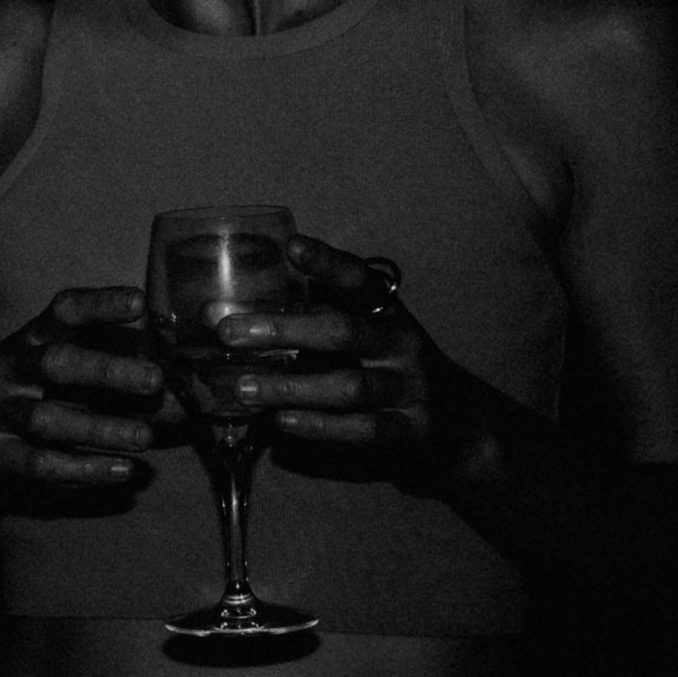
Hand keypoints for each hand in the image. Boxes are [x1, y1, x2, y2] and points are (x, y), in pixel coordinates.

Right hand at [0, 285, 165, 501]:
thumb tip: (186, 395)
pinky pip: (39, 464)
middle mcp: (9, 370)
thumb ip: (111, 375)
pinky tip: (122, 471)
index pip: (63, 313)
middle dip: (106, 371)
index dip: (99, 305)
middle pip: (55, 364)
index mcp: (29, 340)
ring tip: (146, 438)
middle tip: (155, 380)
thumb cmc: (22, 393)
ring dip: (100, 428)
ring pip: (48, 420)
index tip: (139, 302)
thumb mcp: (50, 368)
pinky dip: (84, 469)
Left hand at [196, 235, 471, 491]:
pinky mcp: (411, 430)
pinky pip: (363, 429)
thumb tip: (221, 316)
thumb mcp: (361, 333)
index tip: (292, 246)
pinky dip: (320, 426)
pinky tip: (283, 422)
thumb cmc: (385, 368)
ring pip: (350, 386)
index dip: (327, 262)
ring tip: (245, 388)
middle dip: (284, 330)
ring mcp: (411, 387)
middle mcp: (402, 342)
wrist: (456, 421)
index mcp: (387, 310)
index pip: (358, 279)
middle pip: (344, 330)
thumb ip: (307, 321)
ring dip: (292, 387)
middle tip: (229, 332)